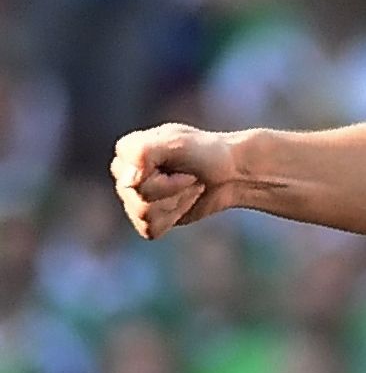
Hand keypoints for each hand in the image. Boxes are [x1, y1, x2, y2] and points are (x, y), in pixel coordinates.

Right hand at [111, 123, 239, 238]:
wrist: (232, 173)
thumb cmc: (207, 153)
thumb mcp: (177, 143)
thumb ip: (143, 153)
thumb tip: (128, 182)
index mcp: (127, 151)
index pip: (129, 178)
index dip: (162, 178)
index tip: (182, 162)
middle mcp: (126, 174)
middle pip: (138, 197)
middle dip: (174, 190)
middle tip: (191, 177)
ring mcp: (135, 197)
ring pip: (144, 214)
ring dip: (177, 202)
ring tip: (190, 187)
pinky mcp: (149, 218)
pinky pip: (151, 230)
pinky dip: (175, 216)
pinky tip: (186, 202)